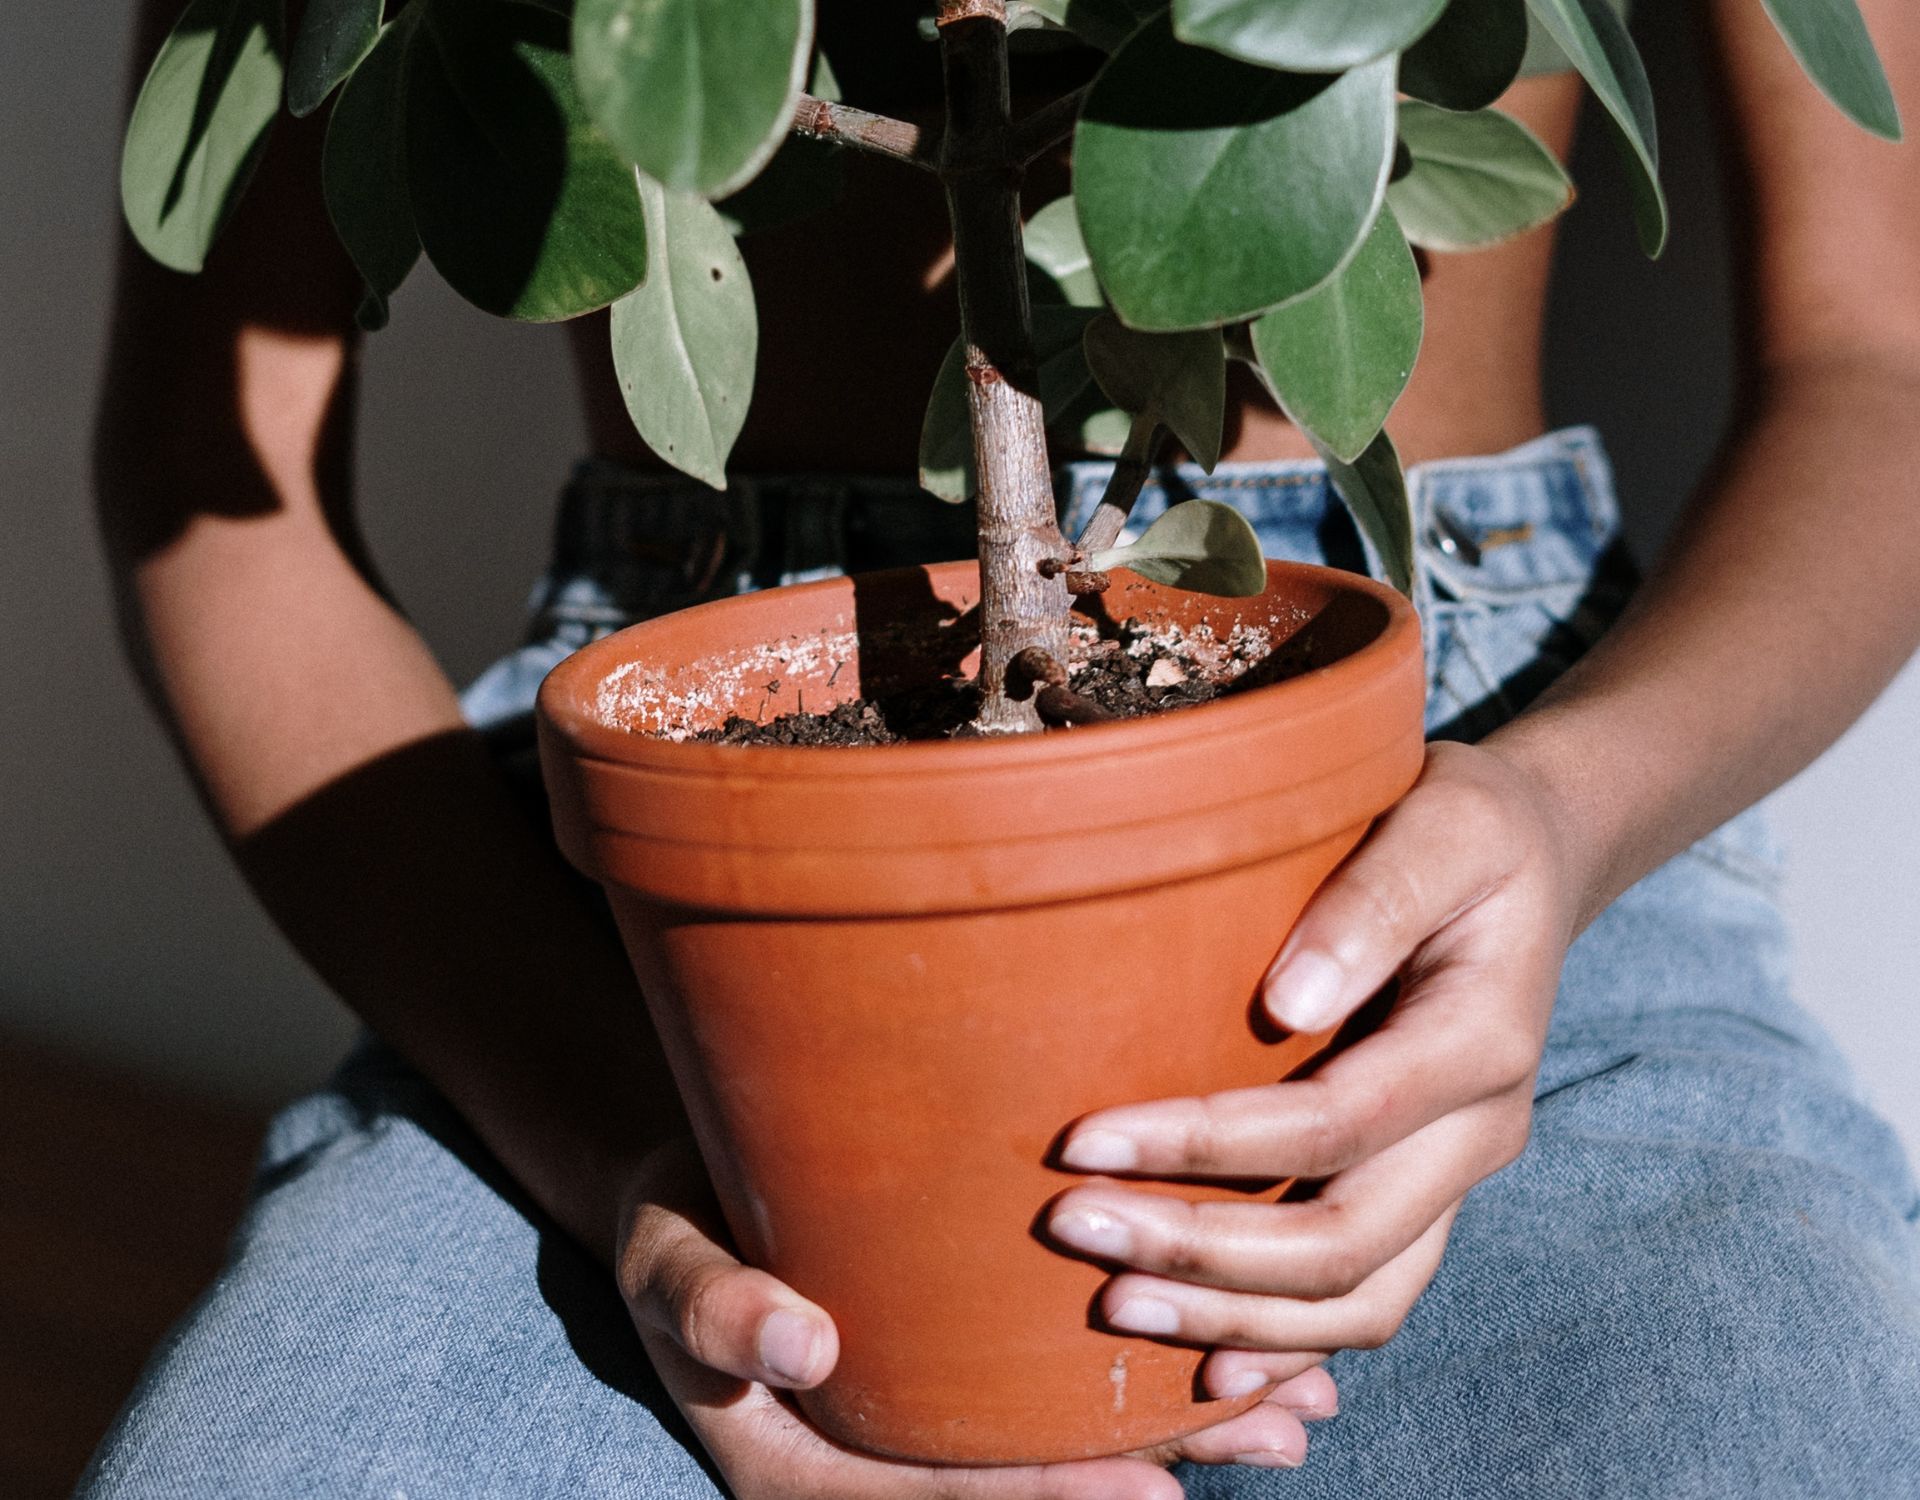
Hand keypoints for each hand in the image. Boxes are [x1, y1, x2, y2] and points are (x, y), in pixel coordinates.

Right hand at [616, 1140, 1341, 1497]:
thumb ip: (711, 1303)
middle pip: (1036, 1481)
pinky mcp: (968, 1358)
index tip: (1159, 1491)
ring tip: (1303, 1400)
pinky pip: (1061, 1375)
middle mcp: (892, 1460)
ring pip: (1066, 1434)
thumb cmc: (673, 1225)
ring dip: (1189, 1419)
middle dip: (1166, 1461)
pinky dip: (1155, 1356)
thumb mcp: (663, 1262)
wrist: (690, 1185)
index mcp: (816, 1472)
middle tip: (1282, 1433)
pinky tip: (1247, 1331)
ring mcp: (937, 1414)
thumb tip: (799, 1339)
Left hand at [1044, 740, 1578, 1391]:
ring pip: (1360, 1300)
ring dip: (1234, 1322)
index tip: (1083, 1142)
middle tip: (1071, 1232)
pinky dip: (1288, 1342)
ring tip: (1114, 1307)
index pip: (1332, 1125)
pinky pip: (1368, 1298)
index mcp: (1480, 1043)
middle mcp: (1479, 1131)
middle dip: (1200, 1255)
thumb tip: (1287, 1002)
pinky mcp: (1424, 1191)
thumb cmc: (1469, 829)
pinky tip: (1202, 1362)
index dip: (1205, 1145)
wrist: (1533, 860)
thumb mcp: (1440, 825)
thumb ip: (1371, 904)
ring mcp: (1455, 1174)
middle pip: (1342, 1243)